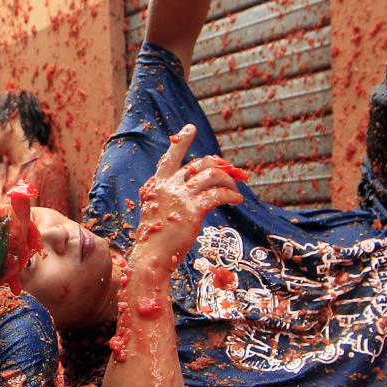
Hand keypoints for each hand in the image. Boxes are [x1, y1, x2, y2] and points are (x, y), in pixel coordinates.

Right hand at [133, 124, 244, 272]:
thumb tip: (196, 195)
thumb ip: (172, 200)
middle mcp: (167, 187)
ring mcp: (179, 197)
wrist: (149, 259)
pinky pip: (218, 194)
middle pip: (199, 164)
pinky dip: (230, 195)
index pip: (170, 158)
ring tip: (237, 190)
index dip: (181, 142)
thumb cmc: (154, 242)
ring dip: (229, 180)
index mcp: (157, 186)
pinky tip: (237, 201)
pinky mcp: (192, 211)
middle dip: (220, 165)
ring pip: (211, 175)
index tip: (191, 128)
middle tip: (234, 172)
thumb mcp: (158, 214)